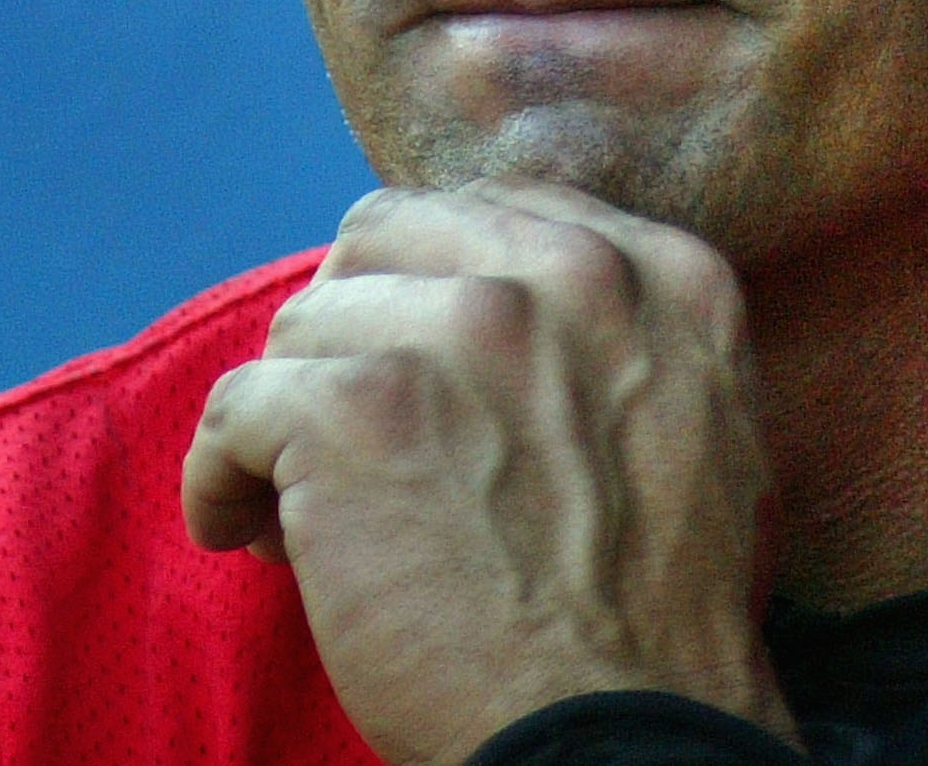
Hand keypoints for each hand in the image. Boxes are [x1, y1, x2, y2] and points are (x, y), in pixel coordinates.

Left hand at [182, 180, 797, 765]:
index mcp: (659, 273)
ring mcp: (461, 331)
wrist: (625, 734)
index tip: (404, 366)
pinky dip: (223, 481)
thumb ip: (620, 334)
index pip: (486, 214)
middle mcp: (567, 275)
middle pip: (380, 243)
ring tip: (309, 513)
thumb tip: (500, 293)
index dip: (423, 290)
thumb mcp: (704, 427)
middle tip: (342, 430)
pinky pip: (236, 408)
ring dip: (290, 420)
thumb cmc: (660, 619)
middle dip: (347, 332)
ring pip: (302, 328)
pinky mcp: (358, 407)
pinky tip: (250, 539)